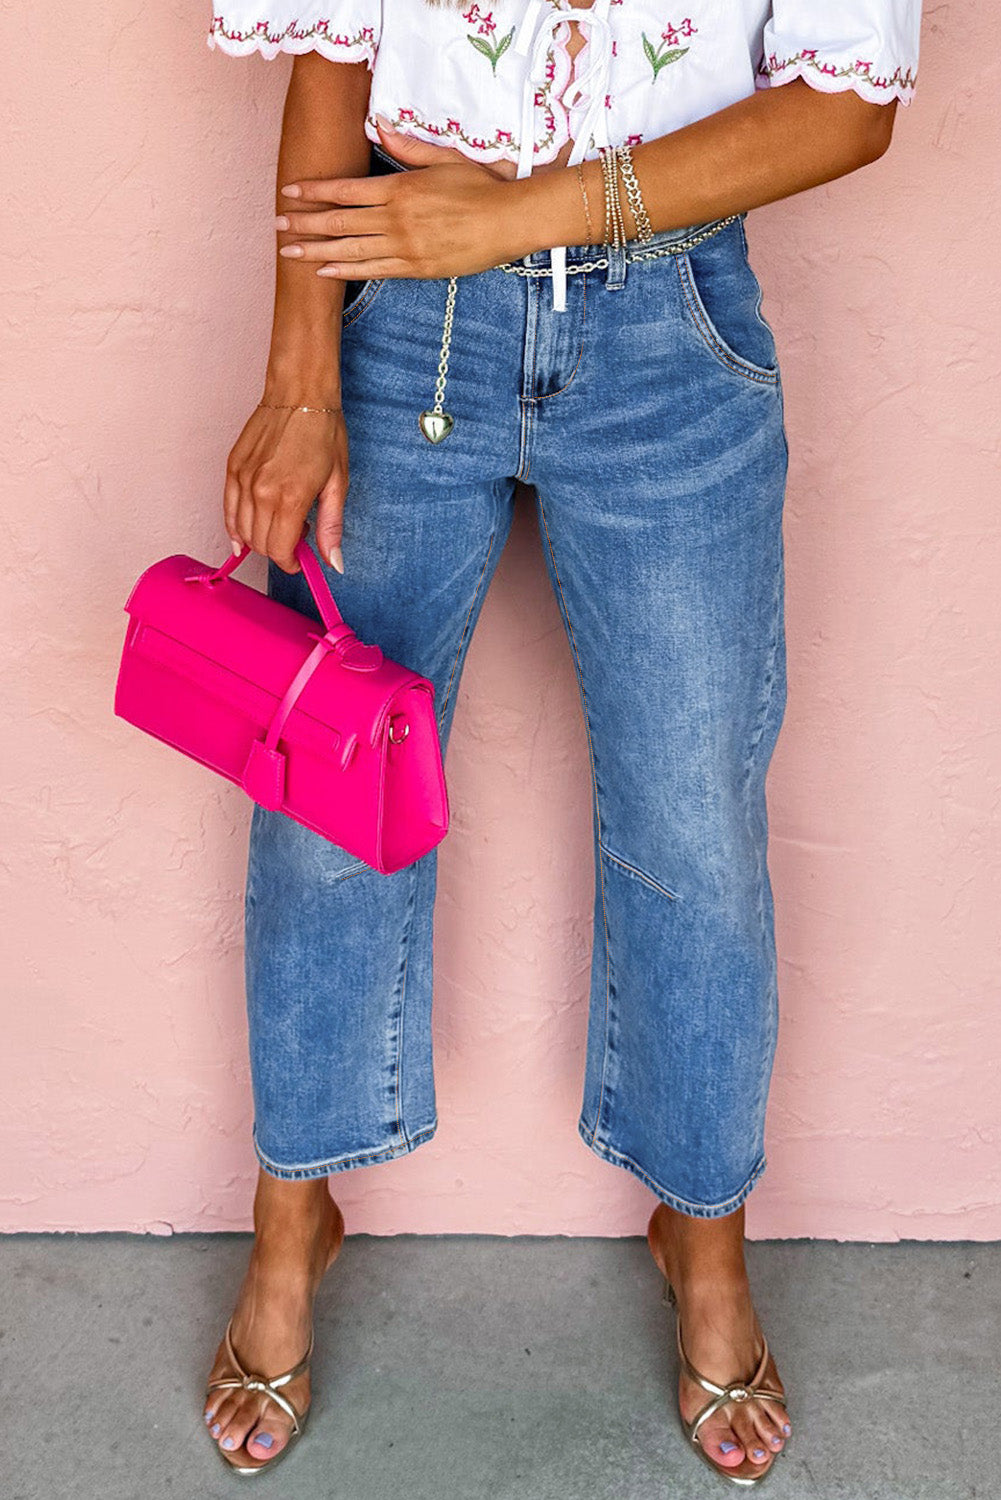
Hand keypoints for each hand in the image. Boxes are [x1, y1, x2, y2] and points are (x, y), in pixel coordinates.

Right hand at [224, 402, 349, 574]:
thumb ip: (331, 527)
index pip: (280, 550)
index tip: (300, 560)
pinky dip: (235, 526)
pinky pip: (227, 509)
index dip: (291, 563)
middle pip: (261, 544)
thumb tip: (333, 563)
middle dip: (278, 551)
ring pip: (242, 531)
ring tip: (280, 523)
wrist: (300, 393)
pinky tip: (244, 534)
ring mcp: (243, 479)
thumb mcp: (338, 483)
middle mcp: (261, 492)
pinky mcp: (232, 468)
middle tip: (297, 537)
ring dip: (260, 539)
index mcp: (290, 498)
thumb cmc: (323, 433)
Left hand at [274, 116, 527, 279]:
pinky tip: (325, 271)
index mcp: (400, 188)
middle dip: (305, 224)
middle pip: (340, 221)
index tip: (290, 191)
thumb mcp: (444, 158)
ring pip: (350, 249)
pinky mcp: (417, 268)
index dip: (314, 190)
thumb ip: (408, 147)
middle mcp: (396, 219)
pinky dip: (346, 271)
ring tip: (291, 253)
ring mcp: (405, 246)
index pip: (345, 189)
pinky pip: (373, 271)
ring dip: (317, 251)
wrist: (509, 221)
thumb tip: (379, 125)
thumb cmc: (481, 187)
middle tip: (278, 226)